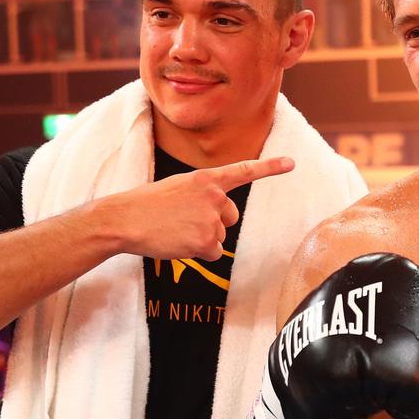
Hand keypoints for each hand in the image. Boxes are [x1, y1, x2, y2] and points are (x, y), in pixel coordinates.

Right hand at [109, 157, 293, 261]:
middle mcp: (215, 196)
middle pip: (230, 218)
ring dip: (200, 239)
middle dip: (213, 223)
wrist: (125, 219)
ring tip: (175, 230)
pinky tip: (178, 244)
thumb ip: (204, 196)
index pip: (244, 171)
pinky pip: (215, 254)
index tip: (292, 164)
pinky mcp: (206, 242)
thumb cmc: (147, 204)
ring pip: (219, 237)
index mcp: (206, 179)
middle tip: (183, 221)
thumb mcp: (179, 187)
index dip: (270, 168)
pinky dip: (199, 254)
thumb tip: (221, 220)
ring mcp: (211, 219)